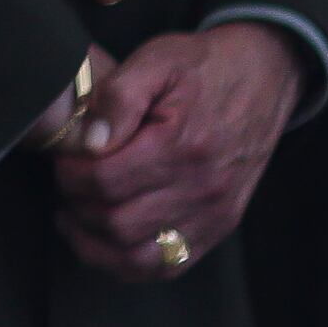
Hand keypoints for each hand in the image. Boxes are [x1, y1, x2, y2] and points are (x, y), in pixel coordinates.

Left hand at [51, 22, 306, 284]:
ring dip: (95, 243)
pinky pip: (168, 266)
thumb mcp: (157, 61)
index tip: (63, 159)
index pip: (105, 182)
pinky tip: (104, 240)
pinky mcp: (220, 226)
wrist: (264, 77)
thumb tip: (90, 141)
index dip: (70, 174)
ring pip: (138, 258)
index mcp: (183, 146)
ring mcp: (214, 214)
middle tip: (67, 182)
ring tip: (74, 215)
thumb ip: (118, 97)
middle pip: (116, 223)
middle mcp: (203, 189)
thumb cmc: (204, 67)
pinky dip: (129, 263)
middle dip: (77, 206)